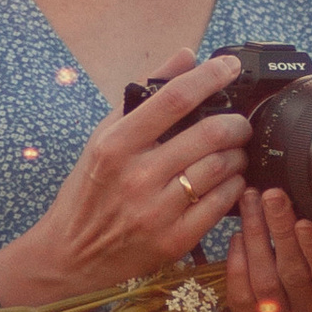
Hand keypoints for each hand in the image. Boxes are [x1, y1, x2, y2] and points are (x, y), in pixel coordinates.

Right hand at [0, 50, 250, 311]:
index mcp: (116, 144)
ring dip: (238, 155)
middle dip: (236, 123)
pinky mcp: (173, 240)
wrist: (71, 255)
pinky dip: (234, 187)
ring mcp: (157, 211)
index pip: (173, 99)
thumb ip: (144, 95)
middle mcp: (136, 176)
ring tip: (234, 153)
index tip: (229, 66)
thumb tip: (185, 56)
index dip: (209, 76)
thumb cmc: (88, 192)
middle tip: (240, 124)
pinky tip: (228, 182)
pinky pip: (221, 204)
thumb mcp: (103, 139)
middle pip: (209, 134)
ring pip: (221, 168)